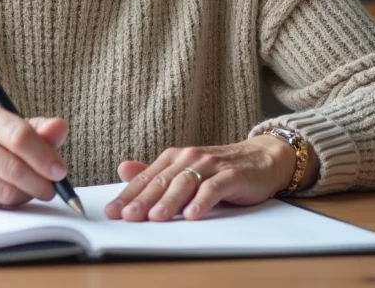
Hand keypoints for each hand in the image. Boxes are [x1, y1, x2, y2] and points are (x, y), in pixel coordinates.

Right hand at [0, 102, 68, 207]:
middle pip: (15, 168)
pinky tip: (10, 193)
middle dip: (41, 183)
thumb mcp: (11, 128)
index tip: (60, 171)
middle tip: (53, 188)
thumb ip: (40, 130)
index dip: (44, 157)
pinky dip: (10, 203)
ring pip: (7, 191)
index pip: (20, 137)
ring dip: (27, 195)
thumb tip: (60, 128)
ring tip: (31, 189)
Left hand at [104, 136, 294, 221]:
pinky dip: (202, 201)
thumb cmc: (219, 169)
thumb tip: (123, 169)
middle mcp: (189, 158)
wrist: (261, 158)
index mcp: (174, 158)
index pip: (147, 178)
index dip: (129, 195)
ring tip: (156, 217)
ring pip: (185, 184)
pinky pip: (214, 188)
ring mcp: (210, 165)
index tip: (113, 212)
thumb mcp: (185, 171)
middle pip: (162, 182)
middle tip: (128, 217)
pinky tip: (193, 215)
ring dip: (170, 201)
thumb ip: (156, 174)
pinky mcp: (231, 175)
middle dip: (143, 200)